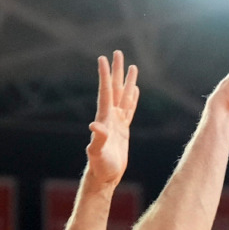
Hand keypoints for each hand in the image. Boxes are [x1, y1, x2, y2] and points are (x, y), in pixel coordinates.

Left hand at [86, 50, 139, 184]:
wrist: (104, 177)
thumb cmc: (100, 167)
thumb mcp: (97, 153)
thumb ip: (97, 139)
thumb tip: (94, 126)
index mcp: (104, 119)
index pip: (106, 92)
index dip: (105, 76)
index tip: (103, 58)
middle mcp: (110, 117)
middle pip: (115, 89)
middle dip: (116, 71)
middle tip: (118, 53)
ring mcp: (117, 123)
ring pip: (124, 97)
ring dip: (127, 82)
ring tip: (131, 66)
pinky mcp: (123, 130)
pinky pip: (129, 109)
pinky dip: (132, 98)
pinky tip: (135, 91)